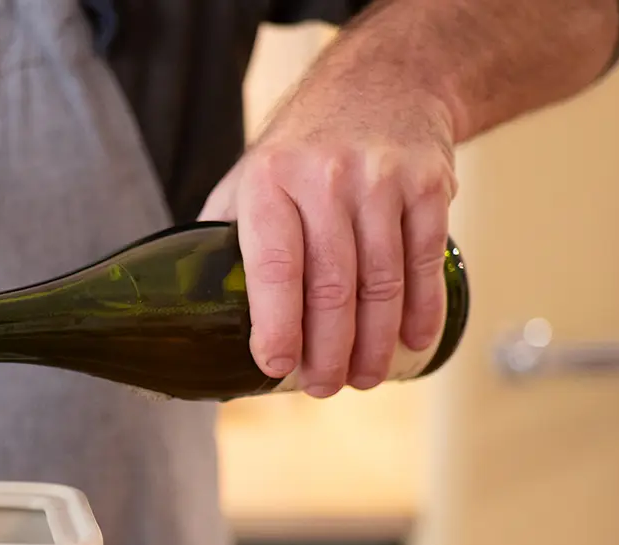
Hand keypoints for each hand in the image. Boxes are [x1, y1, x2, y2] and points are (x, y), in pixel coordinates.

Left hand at [201, 67, 456, 395]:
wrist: (382, 82)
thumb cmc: (304, 147)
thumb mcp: (250, 176)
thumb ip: (222, 238)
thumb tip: (191, 316)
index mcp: (269, 181)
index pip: (273, 267)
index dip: (277, 326)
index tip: (276, 367)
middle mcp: (325, 178)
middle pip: (332, 287)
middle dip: (328, 351)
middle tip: (323, 387)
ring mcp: (381, 181)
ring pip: (381, 283)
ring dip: (374, 344)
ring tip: (361, 377)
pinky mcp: (427, 186)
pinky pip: (424, 263)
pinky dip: (420, 312)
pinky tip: (410, 343)